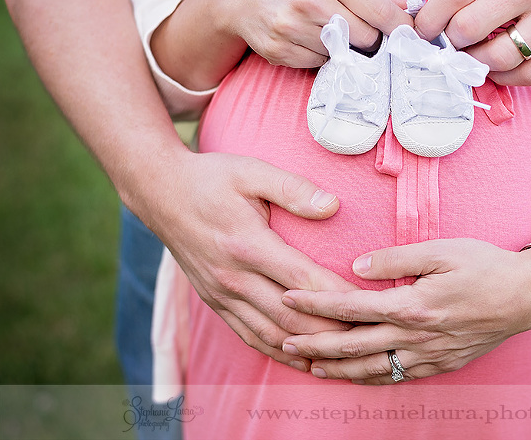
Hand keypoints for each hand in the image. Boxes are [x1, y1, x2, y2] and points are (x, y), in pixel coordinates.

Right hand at [126, 149, 359, 372]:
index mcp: (248, 245)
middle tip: (368, 334)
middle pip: (292, 317)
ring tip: (344, 356)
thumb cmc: (211, 178)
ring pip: (272, 334)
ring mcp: (222, 295)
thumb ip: (293, 188)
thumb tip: (333, 205)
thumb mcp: (251, 171)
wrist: (159, 192)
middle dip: (332, 330)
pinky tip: (303, 359)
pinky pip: (250, 336)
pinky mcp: (215, 302)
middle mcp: (234, 277)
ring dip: (309, 349)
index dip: (340, 296)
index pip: (305, 280)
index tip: (372, 302)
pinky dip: (279, 352)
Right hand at [154, 0, 414, 90]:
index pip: (383, 12)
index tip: (408, 35)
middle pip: (367, 39)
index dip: (401, 28)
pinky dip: (319, 57)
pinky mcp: (279, 51)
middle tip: (360, 33)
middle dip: (369, 39)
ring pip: (342, 55)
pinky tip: (307, 41)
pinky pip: (318, 65)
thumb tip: (408, 11)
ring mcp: (292, 28)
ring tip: (326, 33)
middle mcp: (310, 1)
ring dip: (342, 50)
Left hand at [280, 239, 530, 383]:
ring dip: (338, 369)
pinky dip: (371, 378)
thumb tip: (357, 266)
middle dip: (315, 345)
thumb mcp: (443, 250)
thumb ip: (397, 258)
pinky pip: (398, 377)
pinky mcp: (441, 364)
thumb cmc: (486, 266)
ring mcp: (429, 355)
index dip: (316, 304)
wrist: (527, 296)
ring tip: (311, 367)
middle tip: (285, 342)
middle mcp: (417, 336)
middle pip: (354, 346)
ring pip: (373, 369)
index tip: (288, 298)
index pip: (351, 307)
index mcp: (413, 305)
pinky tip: (357, 375)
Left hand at [414, 0, 530, 84]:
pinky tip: (499, 68)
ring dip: (475, 64)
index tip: (422, 31)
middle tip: (449, 44)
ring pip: (497, 57)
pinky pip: (530, 74)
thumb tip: (438, 11)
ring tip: (472, 57)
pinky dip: (506, 77)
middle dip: (450, 43)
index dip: (429, 19)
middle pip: (469, 29)